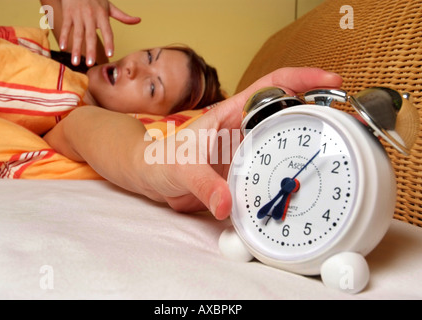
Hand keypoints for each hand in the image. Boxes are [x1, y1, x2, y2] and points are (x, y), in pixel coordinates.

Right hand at [59, 0, 140, 65]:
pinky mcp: (68, 13)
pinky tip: (64, 48)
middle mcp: (91, 16)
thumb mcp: (109, 6)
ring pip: (77, 34)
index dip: (109, 42)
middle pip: (90, 36)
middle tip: (90, 63)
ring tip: (76, 62)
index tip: (110, 54)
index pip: (107, 31)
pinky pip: (66, 27)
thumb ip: (123, 16)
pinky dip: (64, 37)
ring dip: (76, 48)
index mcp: (102, 16)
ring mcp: (79, 15)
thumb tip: (138, 20)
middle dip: (90, 50)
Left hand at [142, 67, 342, 219]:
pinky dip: (287, 176)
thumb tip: (226, 204)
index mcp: (230, 115)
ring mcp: (246, 152)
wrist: (151, 179)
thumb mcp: (181, 168)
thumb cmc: (160, 161)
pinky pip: (272, 171)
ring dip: (305, 149)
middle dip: (315, 116)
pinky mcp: (244, 172)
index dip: (302, 79)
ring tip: (332, 158)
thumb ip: (204, 185)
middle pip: (286, 115)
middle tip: (342, 128)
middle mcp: (242, 131)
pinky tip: (301, 188)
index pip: (271, 86)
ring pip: (283, 144)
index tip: (329, 82)